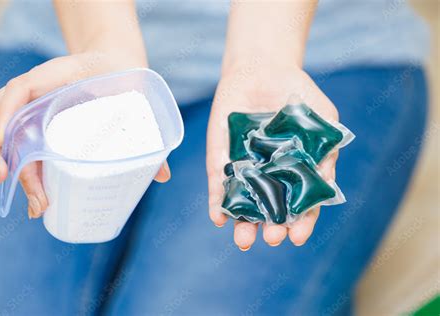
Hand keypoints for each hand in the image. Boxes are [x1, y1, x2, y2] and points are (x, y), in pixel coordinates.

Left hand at [0, 51, 170, 218]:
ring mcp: (35, 98)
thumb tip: (164, 176)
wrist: (123, 60)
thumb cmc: (124, 95)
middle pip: (13, 148)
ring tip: (4, 176)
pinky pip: (9, 99)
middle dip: (16, 176)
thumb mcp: (134, 126)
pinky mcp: (36, 80)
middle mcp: (39, 116)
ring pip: (0, 125)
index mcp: (54, 132)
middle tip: (36, 204)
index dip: (31, 185)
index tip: (39, 208)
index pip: (32, 161)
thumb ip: (143, 151)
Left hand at [206, 64, 338, 249]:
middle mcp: (270, 176)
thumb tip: (327, 182)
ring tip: (244, 240)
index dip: (301, 223)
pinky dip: (218, 201)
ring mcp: (245, 169)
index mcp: (297, 172)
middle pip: (271, 211)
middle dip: (271, 227)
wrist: (263, 68)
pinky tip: (218, 217)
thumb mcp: (323, 119)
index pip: (301, 206)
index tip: (298, 236)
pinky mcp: (221, 157)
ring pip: (243, 205)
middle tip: (273, 237)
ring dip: (242, 225)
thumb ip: (326, 149)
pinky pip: (218, 182)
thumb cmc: (298, 94)